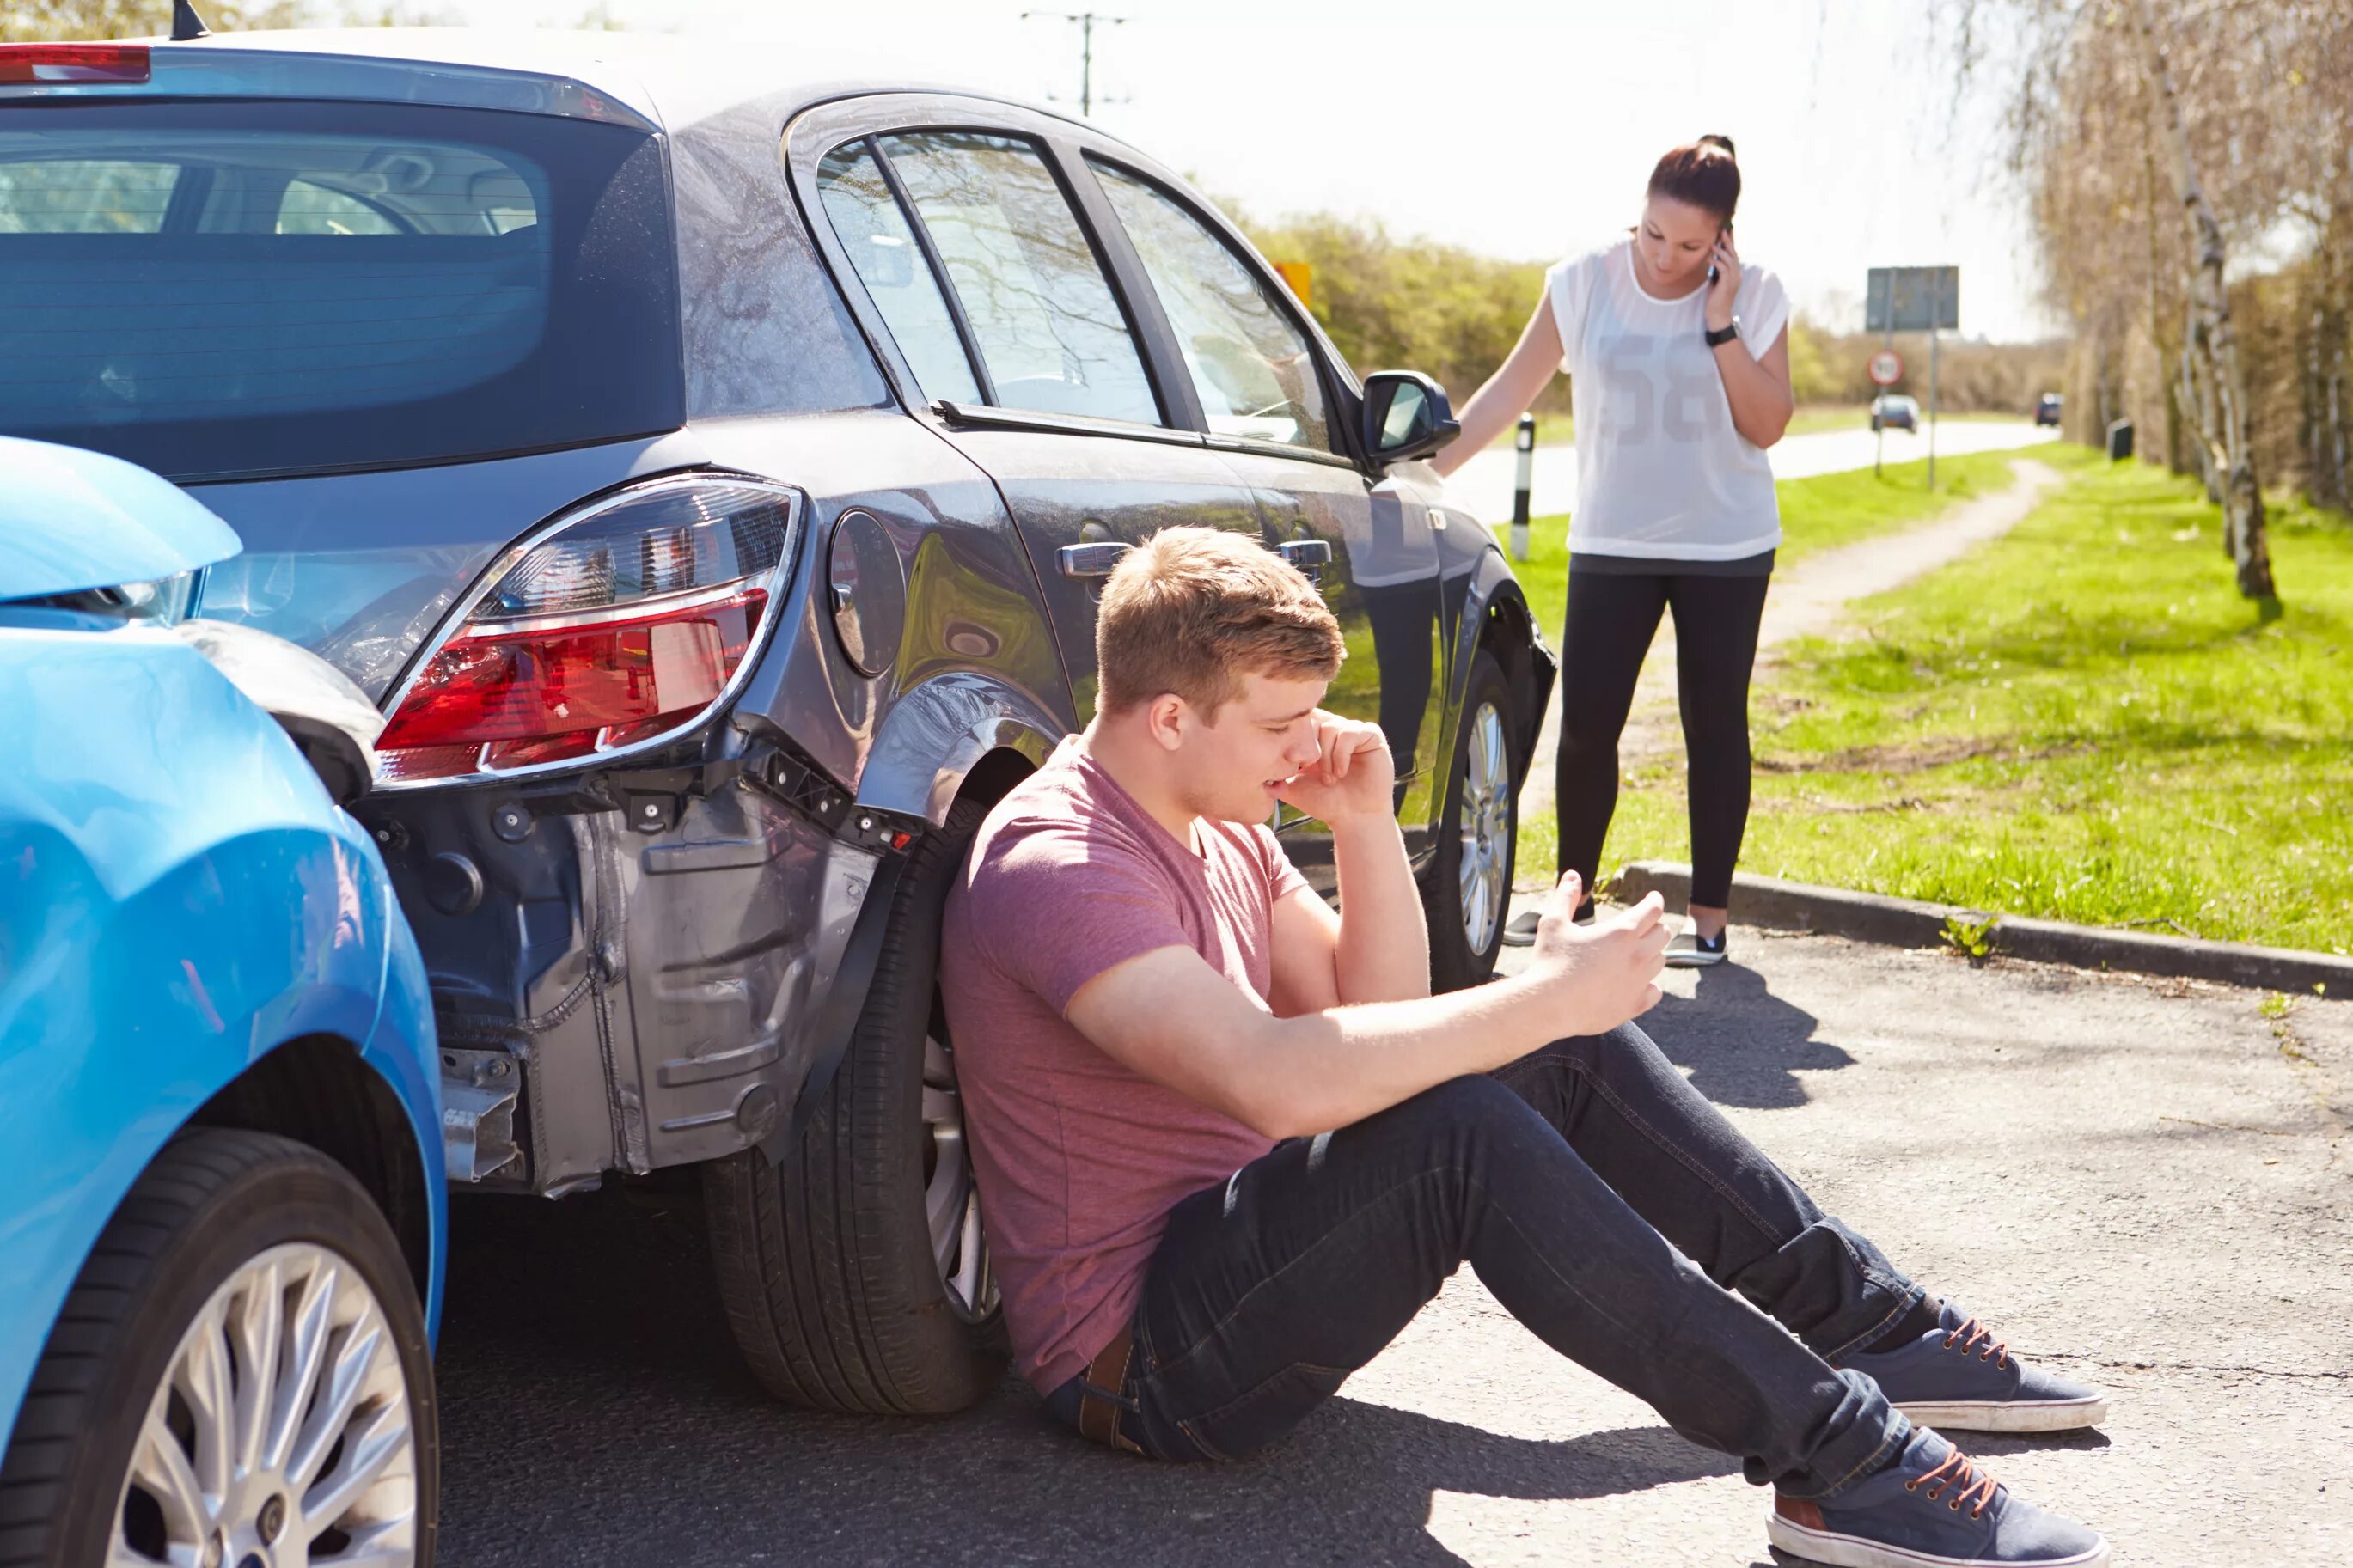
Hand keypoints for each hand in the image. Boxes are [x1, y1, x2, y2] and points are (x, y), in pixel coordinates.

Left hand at [1273, 710, 1395, 825]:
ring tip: (1329, 779)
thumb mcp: (1292, 787)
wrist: (1353, 818)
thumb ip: (1272, 776)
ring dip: (1326, 756)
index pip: (1299, 719)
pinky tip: (1340, 773)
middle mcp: (1333, 728)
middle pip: (1313, 717)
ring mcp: (1352, 730)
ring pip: (1330, 726)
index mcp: (1314, 735)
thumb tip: (1247, 769)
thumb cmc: (1324, 802)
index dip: (1293, 738)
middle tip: (1308, 770)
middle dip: (1308, 747)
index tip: (1295, 766)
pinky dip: (1341, 754)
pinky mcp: (1370, 735)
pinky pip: (1350, 732)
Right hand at [1524, 873, 1668, 1035]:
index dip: (1654, 901)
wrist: (1548, 1006)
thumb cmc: (1549, 962)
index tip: (1653, 898)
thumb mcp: (1553, 923)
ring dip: (1651, 953)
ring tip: (1636, 953)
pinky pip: (1655, 991)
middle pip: (1663, 934)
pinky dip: (1649, 984)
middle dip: (1655, 925)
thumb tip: (1573, 875)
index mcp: (1621, 932)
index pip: (1653, 910)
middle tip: (1645, 925)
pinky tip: (1636, 982)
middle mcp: (1636, 956)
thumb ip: (1566, 897)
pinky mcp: (1634, 1005)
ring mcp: (1638, 983)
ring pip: (1660, 961)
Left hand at [1705, 230, 1739, 332]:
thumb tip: (1712, 261)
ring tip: (1712, 244)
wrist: (1718, 315)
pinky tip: (1709, 259)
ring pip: (1729, 260)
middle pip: (1733, 254)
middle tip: (1723, 231)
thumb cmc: (1716, 300)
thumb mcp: (1716, 282)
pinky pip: (1723, 269)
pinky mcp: (1727, 284)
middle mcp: (1737, 275)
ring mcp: (1733, 279)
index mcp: (1735, 274)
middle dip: (1728, 242)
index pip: (1734, 256)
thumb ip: (1717, 272)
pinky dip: (1716, 262)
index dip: (1731, 244)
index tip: (1727, 233)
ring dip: (1720, 251)